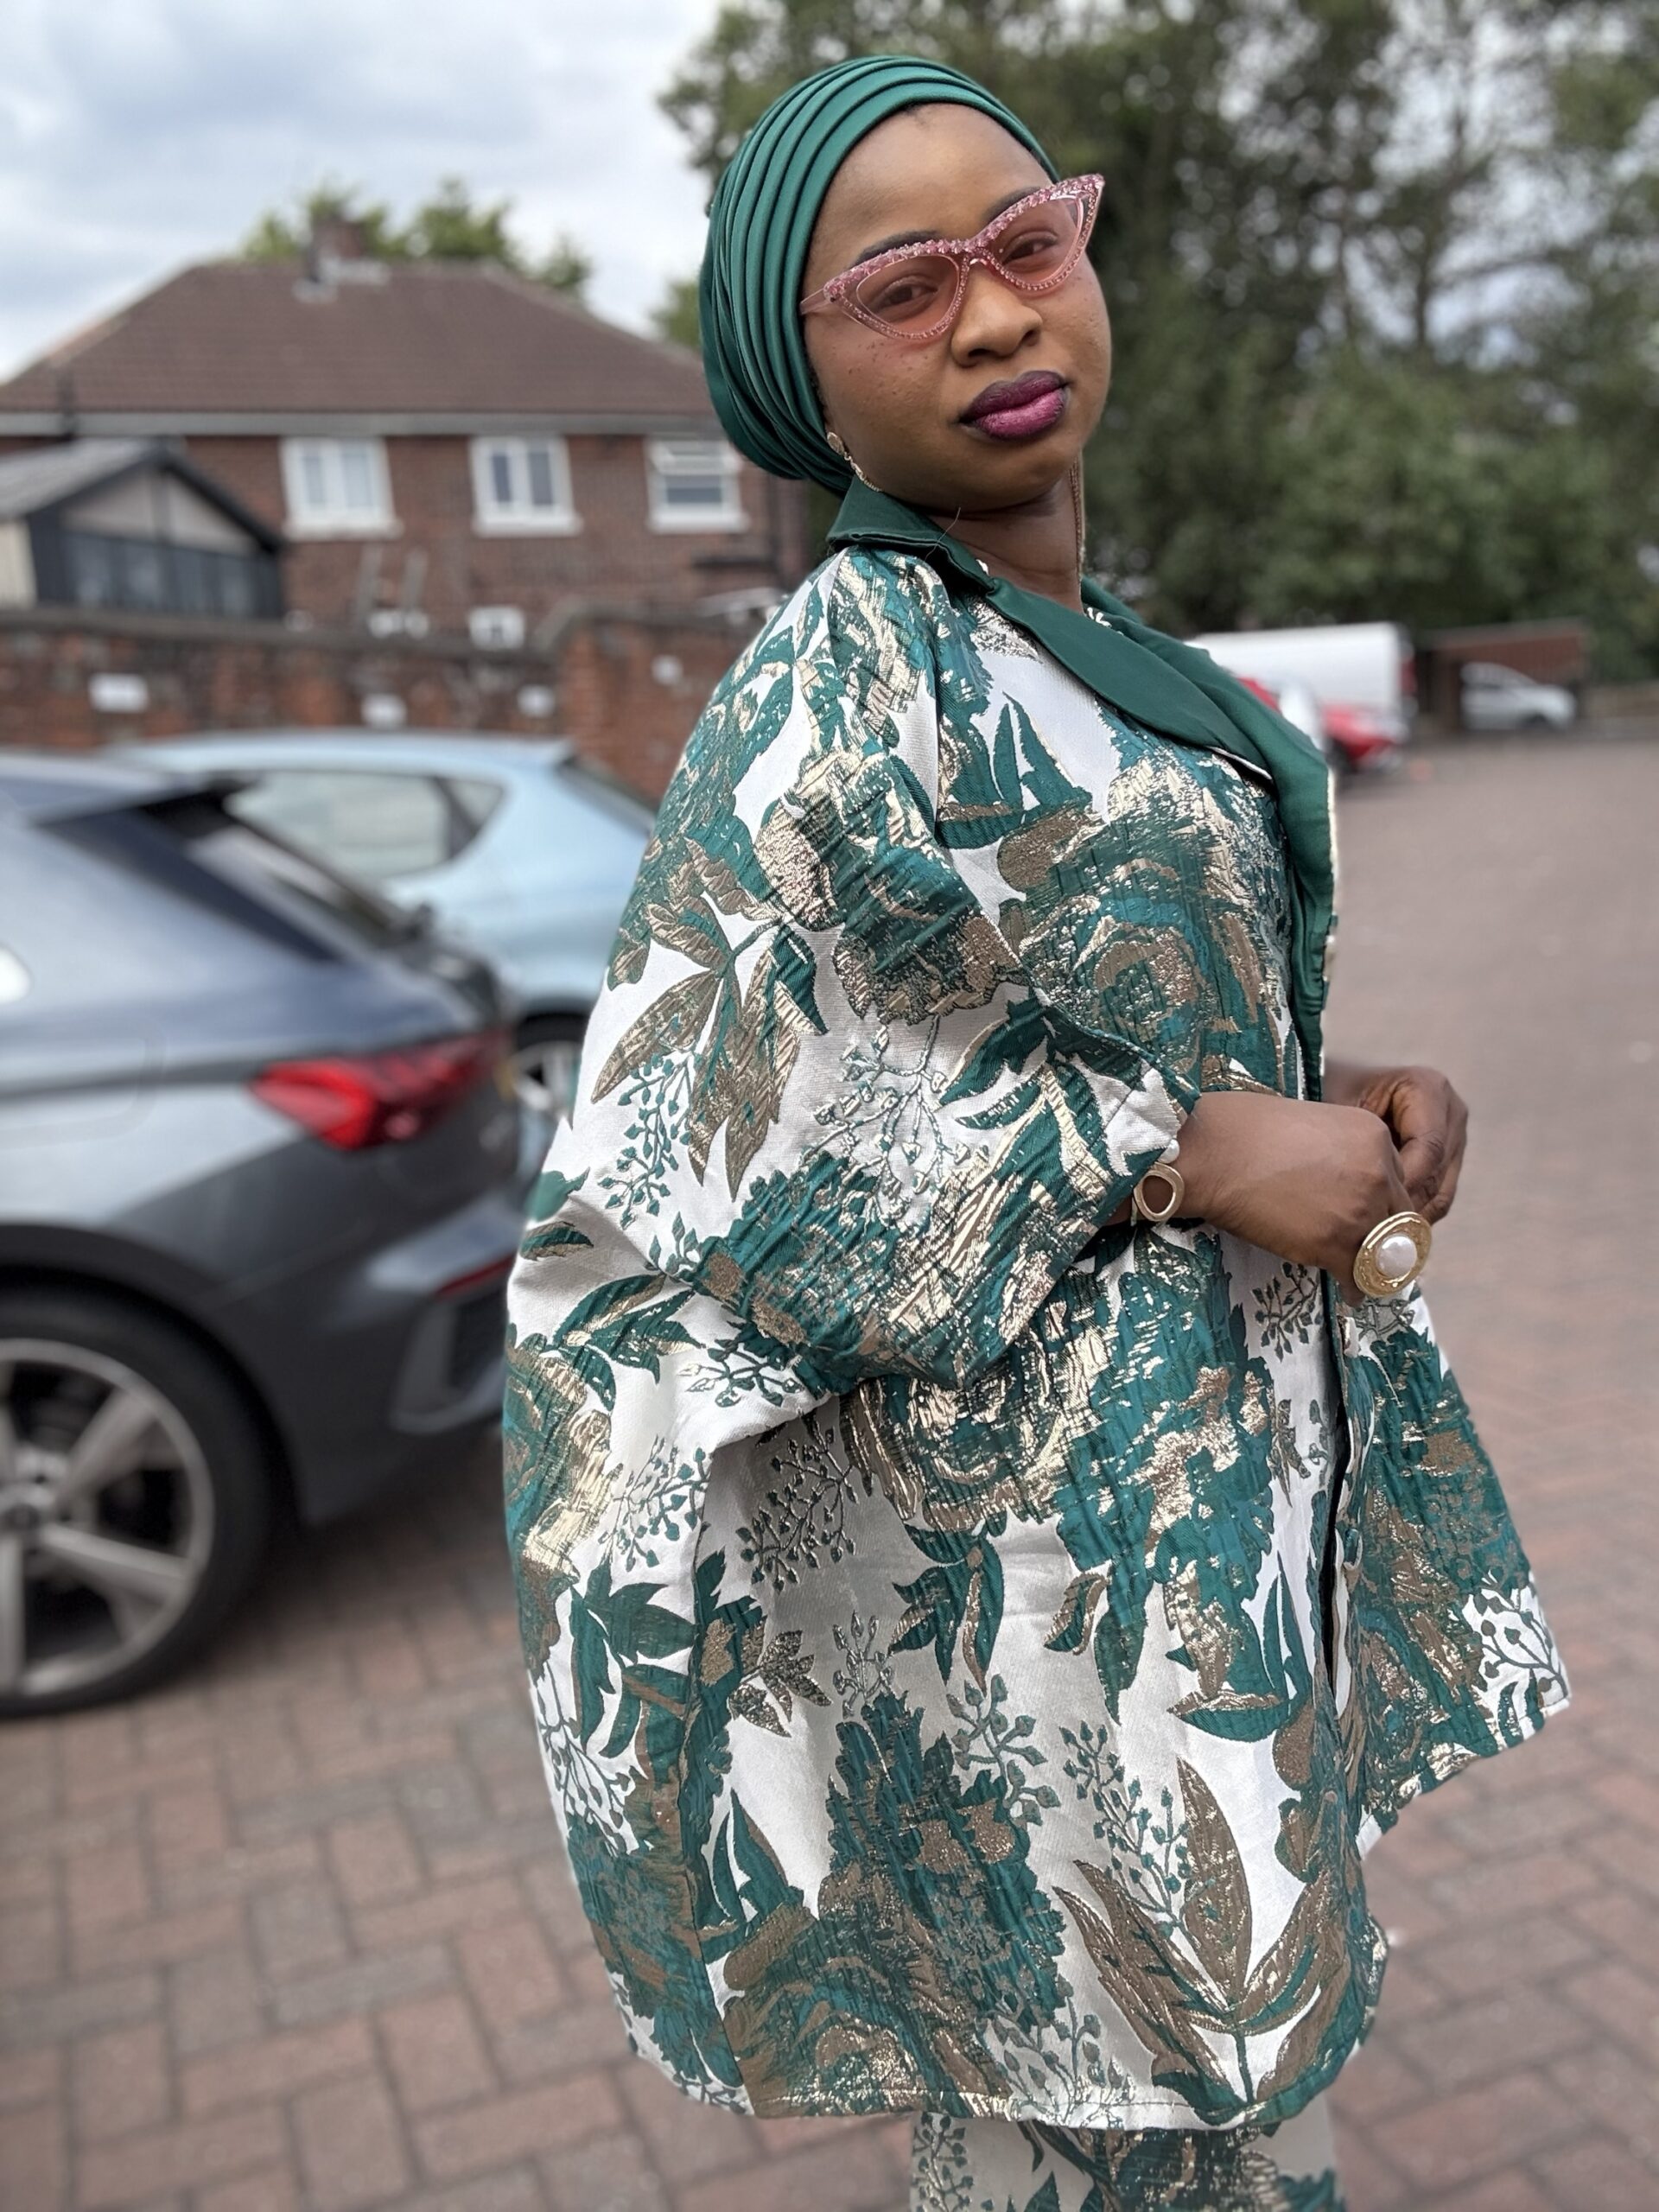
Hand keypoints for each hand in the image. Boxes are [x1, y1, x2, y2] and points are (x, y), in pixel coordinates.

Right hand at [1172, 1089, 1416, 1298]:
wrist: (1214, 1152)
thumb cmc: (1245, 1129)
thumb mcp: (1315, 1123)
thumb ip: (1342, 1152)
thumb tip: (1338, 1183)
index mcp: (1375, 1137)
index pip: (1398, 1181)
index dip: (1381, 1201)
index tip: (1370, 1217)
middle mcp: (1377, 1173)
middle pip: (1400, 1218)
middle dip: (1388, 1238)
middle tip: (1375, 1253)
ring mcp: (1358, 1211)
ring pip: (1384, 1252)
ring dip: (1375, 1267)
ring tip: (1364, 1277)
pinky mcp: (1332, 1244)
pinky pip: (1358, 1276)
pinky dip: (1354, 1288)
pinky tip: (1348, 1292)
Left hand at [1327, 1061, 1468, 1222]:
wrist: (1327, 1087)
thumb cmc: (1329, 1094)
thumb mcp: (1341, 1113)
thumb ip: (1361, 1149)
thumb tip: (1378, 1200)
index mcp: (1428, 1089)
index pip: (1428, 1148)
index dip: (1405, 1183)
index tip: (1374, 1209)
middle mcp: (1450, 1111)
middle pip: (1438, 1172)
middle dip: (1407, 1208)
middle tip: (1377, 1236)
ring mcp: (1453, 1136)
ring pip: (1441, 1191)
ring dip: (1412, 1220)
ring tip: (1380, 1241)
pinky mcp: (1447, 1159)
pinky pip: (1437, 1196)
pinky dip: (1413, 1217)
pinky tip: (1385, 1234)